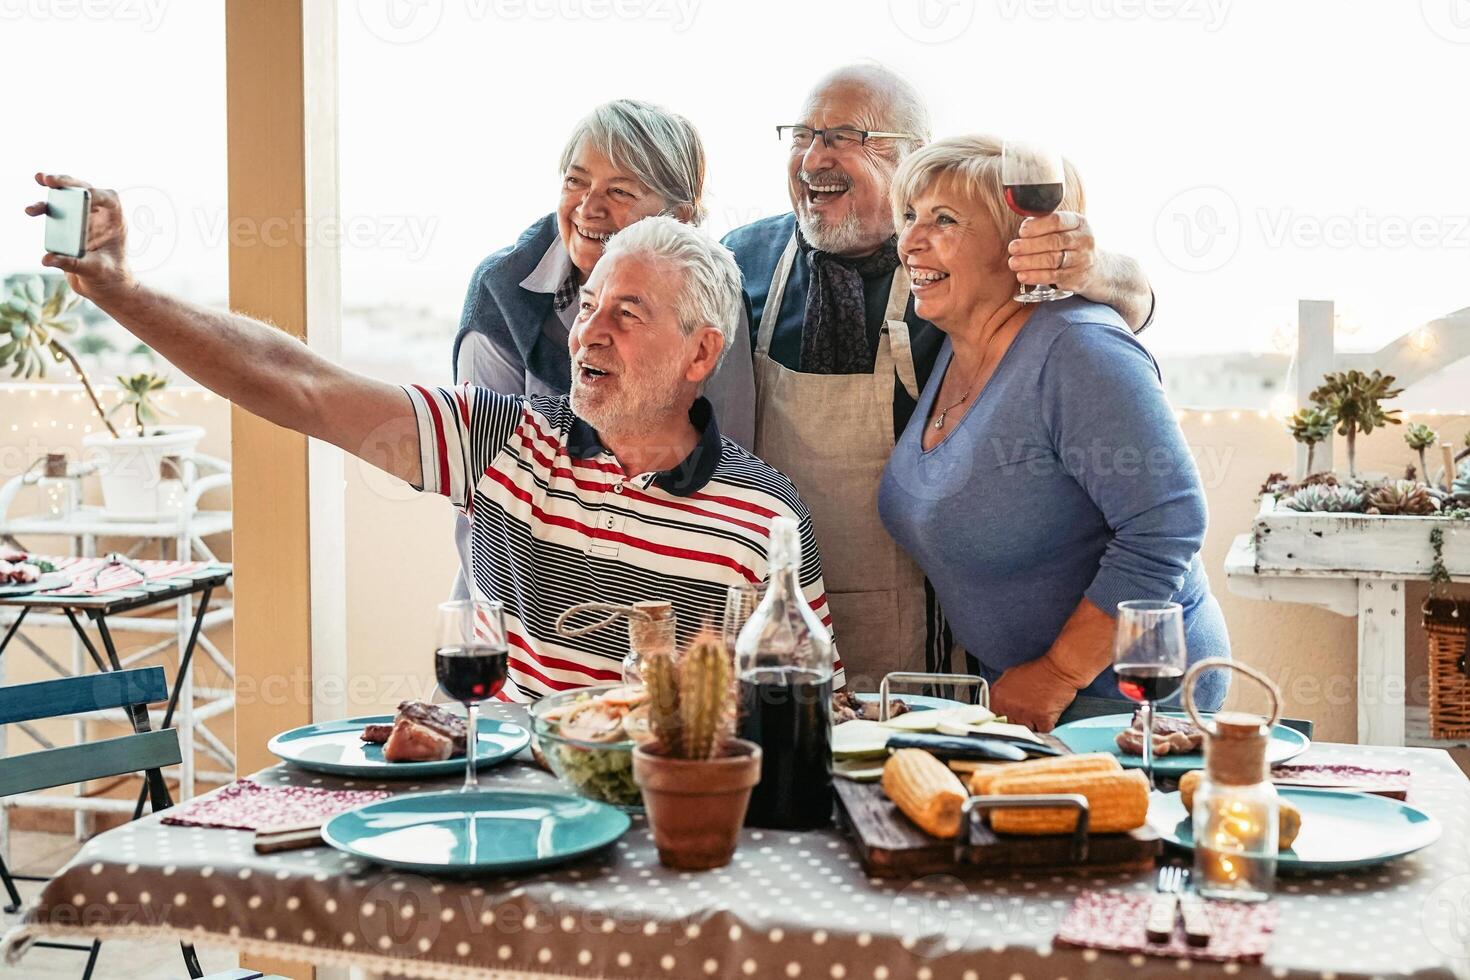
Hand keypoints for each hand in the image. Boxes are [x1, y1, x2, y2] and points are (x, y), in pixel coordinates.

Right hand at [25, 173, 134, 302]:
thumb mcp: (95, 270)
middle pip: (84, 190)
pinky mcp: (68, 224)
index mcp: (114, 221)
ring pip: (67, 196)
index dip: (95, 193)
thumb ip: (73, 264)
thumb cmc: (109, 276)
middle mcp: (99, 215)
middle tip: (48, 179)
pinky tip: (31, 211)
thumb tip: (47, 259)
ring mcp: (82, 217)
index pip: (108, 198)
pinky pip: (54, 211)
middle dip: (67, 182)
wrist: (104, 285)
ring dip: (52, 190)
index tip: (82, 194)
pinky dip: (43, 208)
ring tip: (38, 184)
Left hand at [988, 656, 1078, 733]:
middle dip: (1017, 724)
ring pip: (1024, 732)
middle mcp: (1009, 707)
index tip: (1009, 719)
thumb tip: (996, 707)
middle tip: (1026, 715)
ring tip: (1037, 714)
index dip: (1002, 720)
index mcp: (998, 696)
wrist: (1059, 669)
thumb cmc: (1037, 671)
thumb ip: (1000, 693)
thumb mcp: (1010, 676)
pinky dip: (1045, 729)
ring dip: (1031, 727)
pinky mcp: (1042, 719)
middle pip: (1009, 727)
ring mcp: (1025, 714)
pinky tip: (1046, 717)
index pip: (993, 718)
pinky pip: (1041, 733)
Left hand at [1007, 210, 1102, 296]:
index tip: (1022, 231)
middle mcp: (1083, 240)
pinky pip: (1053, 277)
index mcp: (1079, 222)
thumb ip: (1047, 225)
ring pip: (1053, 260)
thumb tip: (1023, 226)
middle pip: (1054, 241)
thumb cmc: (1071, 245)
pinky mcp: (1076, 278)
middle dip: (1030, 245)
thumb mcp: (1067, 229)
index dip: (1037, 226)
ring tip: (1013, 262)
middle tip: (1013, 248)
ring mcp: (1082, 260)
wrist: (1097, 268)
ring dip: (1030, 262)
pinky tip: (1022, 275)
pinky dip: (1035, 276)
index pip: (1058, 221)